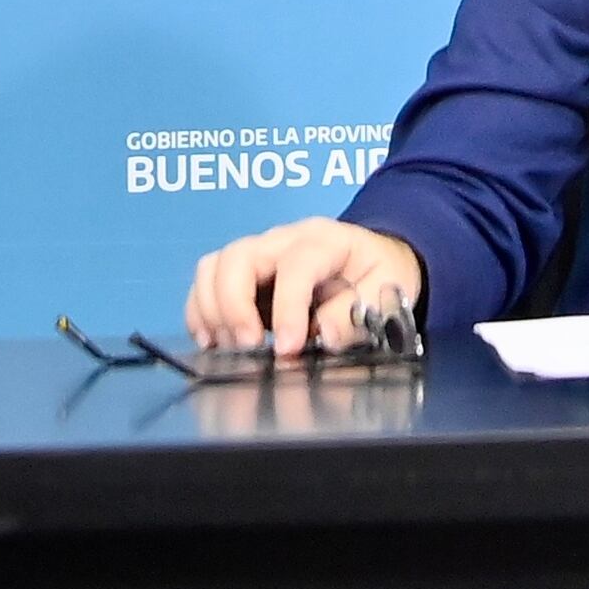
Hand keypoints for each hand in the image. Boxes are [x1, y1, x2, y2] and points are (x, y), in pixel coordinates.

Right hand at [180, 218, 423, 357]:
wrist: (372, 255)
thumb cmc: (377, 271)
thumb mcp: (387, 290)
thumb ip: (357, 313)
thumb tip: (324, 334)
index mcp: (324, 240)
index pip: (296, 265)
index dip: (287, 308)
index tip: (287, 348)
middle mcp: (283, 240)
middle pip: (238, 257)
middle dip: (234, 306)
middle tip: (248, 347)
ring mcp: (257, 253)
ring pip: (213, 266)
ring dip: (213, 309)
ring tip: (229, 347)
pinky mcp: (241, 272)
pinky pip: (206, 282)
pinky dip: (200, 311)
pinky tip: (213, 340)